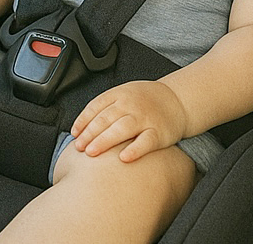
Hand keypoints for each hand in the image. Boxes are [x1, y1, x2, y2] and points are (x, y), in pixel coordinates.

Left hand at [70, 80, 188, 161]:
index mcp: (120, 94)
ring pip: (122, 129)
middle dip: (90, 134)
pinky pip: (145, 142)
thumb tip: (81, 128)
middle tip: (79, 147)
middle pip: (106, 118)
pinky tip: (124, 159)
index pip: (96, 106)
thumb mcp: (124, 95)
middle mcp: (131, 105)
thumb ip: (105, 107)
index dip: (83, 120)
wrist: (177, 100)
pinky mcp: (159, 132)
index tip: (75, 134)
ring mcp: (145, 118)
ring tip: (92, 152)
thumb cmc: (145, 101)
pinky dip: (134, 150)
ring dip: (104, 141)